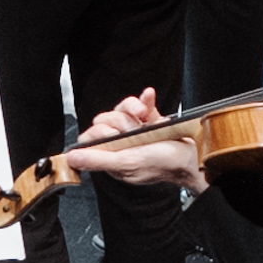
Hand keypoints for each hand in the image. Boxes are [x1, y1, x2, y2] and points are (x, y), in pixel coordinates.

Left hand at [66, 87, 207, 192]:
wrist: (190, 156)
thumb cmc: (161, 164)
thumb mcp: (126, 163)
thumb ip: (98, 159)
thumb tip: (72, 158)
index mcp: (112, 156)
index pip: (91, 136)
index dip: (99, 131)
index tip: (112, 135)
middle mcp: (121, 142)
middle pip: (106, 118)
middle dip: (120, 121)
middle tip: (132, 132)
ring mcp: (135, 129)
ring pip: (122, 108)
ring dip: (133, 109)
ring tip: (144, 118)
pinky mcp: (148, 118)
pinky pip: (140, 101)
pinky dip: (145, 99)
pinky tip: (149, 98)